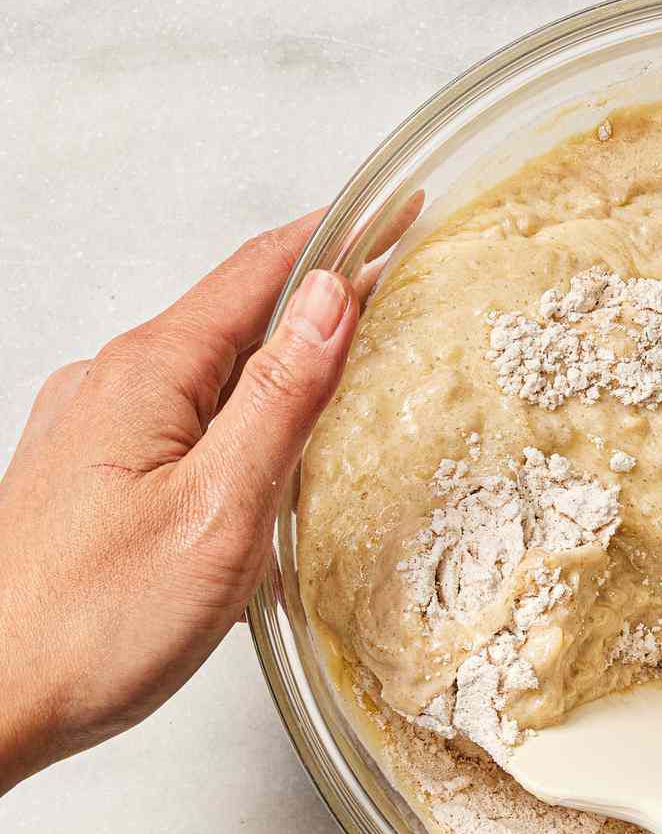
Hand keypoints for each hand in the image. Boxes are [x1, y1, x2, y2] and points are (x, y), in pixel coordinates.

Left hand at [0, 212, 358, 793]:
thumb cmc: (93, 622)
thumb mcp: (218, 508)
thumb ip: (280, 399)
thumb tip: (331, 299)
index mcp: (146, 375)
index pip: (258, 273)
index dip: (337, 238)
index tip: (396, 212)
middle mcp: (111, 383)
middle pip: (233, 310)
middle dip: (317, 289)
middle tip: (396, 282)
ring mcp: (95, 426)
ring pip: (208, 363)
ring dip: (281, 347)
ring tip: (350, 353)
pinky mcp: (93, 471)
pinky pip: (183, 409)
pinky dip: (242, 399)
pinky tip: (269, 433)